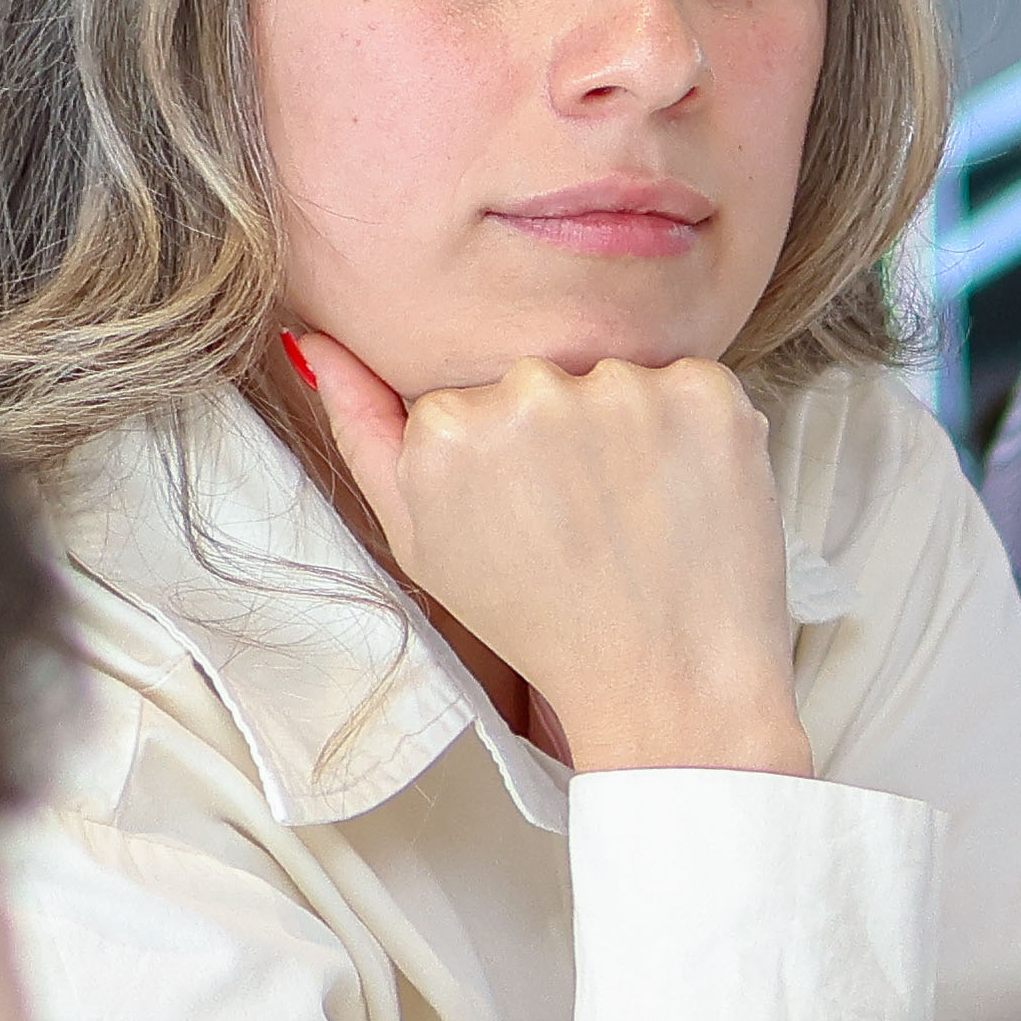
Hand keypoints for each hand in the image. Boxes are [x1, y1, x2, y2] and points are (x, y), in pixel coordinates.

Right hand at [292, 330, 812, 775]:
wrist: (667, 681)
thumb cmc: (538, 619)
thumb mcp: (421, 541)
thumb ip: (363, 433)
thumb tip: (311, 340)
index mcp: (449, 423)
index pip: (472, 402)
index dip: (501, 464)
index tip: (523, 519)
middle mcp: (532, 389)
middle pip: (541, 382)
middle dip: (561, 438)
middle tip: (582, 525)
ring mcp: (627, 388)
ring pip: (616, 383)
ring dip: (629, 435)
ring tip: (634, 519)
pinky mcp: (709, 393)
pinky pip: (689, 386)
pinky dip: (692, 435)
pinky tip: (682, 499)